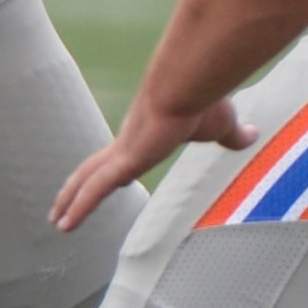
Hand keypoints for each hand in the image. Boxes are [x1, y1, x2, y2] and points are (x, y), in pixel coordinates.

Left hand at [52, 90, 251, 231]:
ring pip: (86, 181)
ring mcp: (121, 152)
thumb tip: (251, 134)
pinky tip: (65, 223)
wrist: (189, 84)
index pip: (120, 158)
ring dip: (69, 200)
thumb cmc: (203, 100)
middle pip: (92, 170)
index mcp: (145, 136)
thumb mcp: (221, 125)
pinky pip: (94, 190)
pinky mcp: (123, 161)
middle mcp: (126, 143)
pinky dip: (78, 206)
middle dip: (76, 188)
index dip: (108, 170)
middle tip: (60, 206)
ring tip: (56, 221)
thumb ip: (231, 135)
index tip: (102, 180)